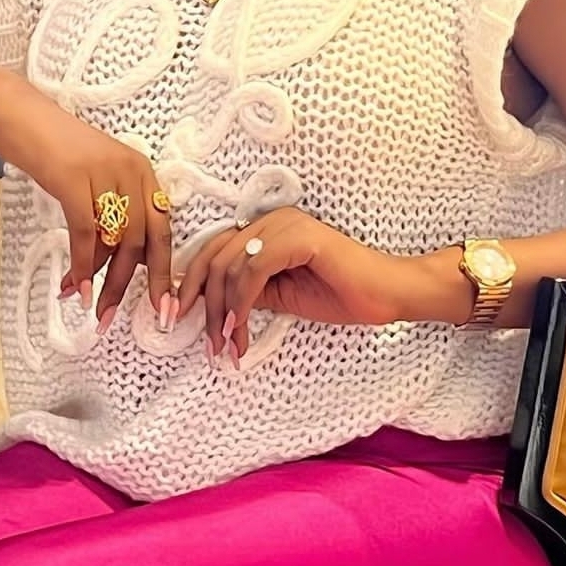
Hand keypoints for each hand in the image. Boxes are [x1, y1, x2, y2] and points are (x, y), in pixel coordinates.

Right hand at [0, 62, 171, 325]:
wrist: (18, 112)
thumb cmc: (55, 149)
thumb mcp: (96, 177)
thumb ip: (111, 213)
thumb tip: (119, 263)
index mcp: (142, 172)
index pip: (163, 227)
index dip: (164, 271)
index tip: (163, 308)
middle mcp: (131, 171)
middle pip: (143, 240)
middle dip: (133, 285)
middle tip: (116, 316)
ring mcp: (103, 173)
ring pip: (116, 240)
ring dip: (103, 280)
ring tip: (90, 306)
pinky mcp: (74, 178)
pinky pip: (86, 232)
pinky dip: (82, 264)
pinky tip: (74, 286)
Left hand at [176, 207, 421, 365]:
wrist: (386, 294)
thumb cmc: (341, 294)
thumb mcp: (281, 295)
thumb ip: (249, 291)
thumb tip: (212, 305)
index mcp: (266, 228)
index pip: (215, 250)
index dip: (192, 283)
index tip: (179, 318)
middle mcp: (272, 220)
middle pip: (216, 257)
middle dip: (204, 303)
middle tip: (207, 343)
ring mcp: (286, 225)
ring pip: (230, 265)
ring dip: (222, 311)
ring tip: (226, 345)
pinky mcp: (300, 237)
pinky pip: (254, 269)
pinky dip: (241, 302)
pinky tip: (241, 329)